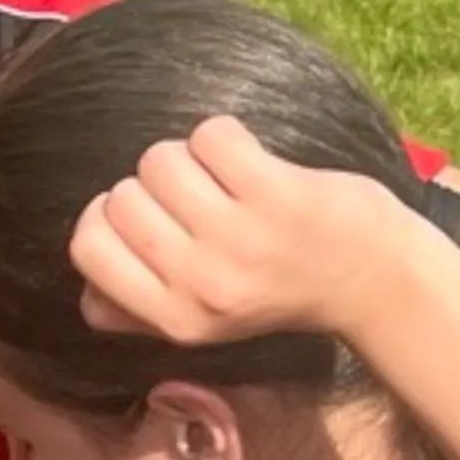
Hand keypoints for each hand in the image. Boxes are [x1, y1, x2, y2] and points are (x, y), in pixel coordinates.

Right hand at [72, 118, 405, 344]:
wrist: (371, 280)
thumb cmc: (279, 292)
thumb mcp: (204, 324)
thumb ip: (140, 314)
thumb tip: (89, 295)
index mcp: (175, 320)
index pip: (88, 249)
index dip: (104, 219)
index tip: (143, 217)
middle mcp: (202, 285)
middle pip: (120, 197)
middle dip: (149, 186)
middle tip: (196, 201)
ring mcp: (239, 238)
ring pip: (159, 160)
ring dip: (187, 156)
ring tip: (223, 181)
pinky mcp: (275, 194)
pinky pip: (210, 135)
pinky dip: (224, 137)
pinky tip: (248, 161)